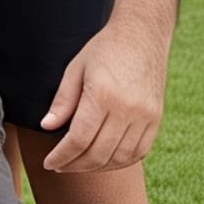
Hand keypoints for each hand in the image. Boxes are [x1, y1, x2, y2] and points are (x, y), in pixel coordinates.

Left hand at [39, 19, 171, 172]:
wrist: (141, 36)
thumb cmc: (104, 49)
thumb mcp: (75, 68)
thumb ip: (63, 100)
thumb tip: (47, 127)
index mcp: (103, 95)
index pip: (79, 139)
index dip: (62, 156)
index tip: (48, 163)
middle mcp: (127, 110)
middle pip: (98, 153)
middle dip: (75, 165)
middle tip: (60, 166)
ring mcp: (145, 117)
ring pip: (119, 158)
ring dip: (97, 167)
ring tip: (78, 164)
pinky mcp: (155, 120)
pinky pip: (138, 152)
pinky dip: (120, 161)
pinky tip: (104, 160)